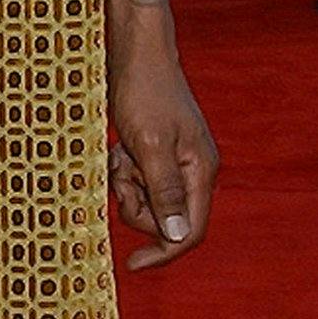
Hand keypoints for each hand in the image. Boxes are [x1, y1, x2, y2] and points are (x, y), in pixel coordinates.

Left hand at [107, 35, 217, 269]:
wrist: (136, 53)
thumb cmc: (144, 93)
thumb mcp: (149, 146)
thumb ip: (164, 192)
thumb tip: (176, 237)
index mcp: (199, 172)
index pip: (188, 231)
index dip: (163, 252)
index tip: (131, 265)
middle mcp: (191, 172)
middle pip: (162, 219)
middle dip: (135, 206)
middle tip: (120, 176)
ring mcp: (173, 162)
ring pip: (146, 200)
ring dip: (126, 186)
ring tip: (119, 156)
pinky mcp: (155, 153)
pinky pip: (137, 180)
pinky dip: (123, 171)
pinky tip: (118, 149)